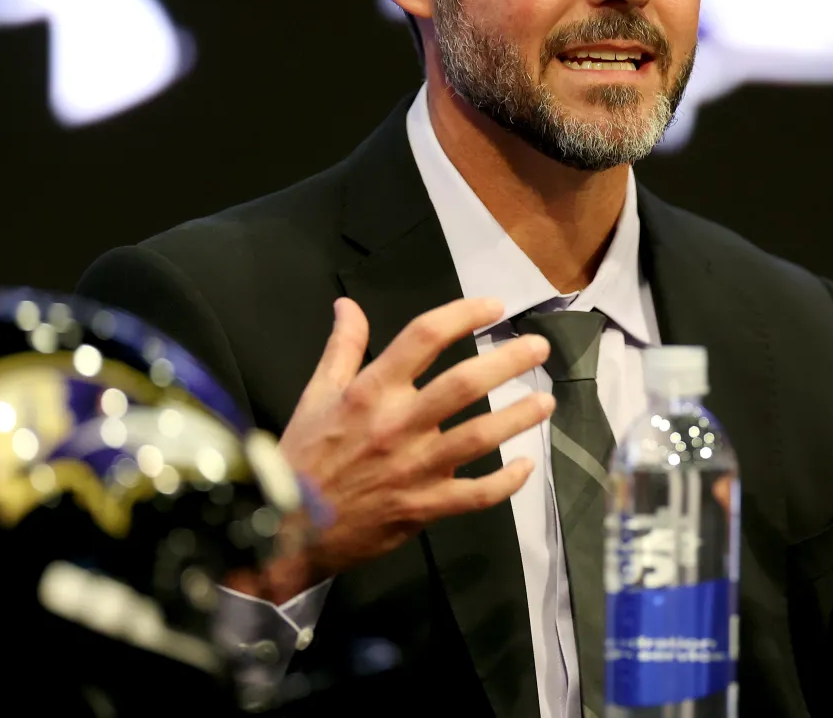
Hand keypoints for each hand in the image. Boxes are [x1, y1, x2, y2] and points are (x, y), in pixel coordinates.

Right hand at [260, 296, 552, 600]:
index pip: (424, 338)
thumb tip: (347, 305)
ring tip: (545, 403)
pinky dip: (506, 482)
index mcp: (371, 391)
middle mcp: (398, 424)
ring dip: (518, 418)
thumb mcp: (316, 394)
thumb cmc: (305, 456)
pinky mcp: (424, 506)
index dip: (463, 315)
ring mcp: (414, 468)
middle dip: (508, 361)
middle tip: (539, 349)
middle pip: (464, 384)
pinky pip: (476, 494)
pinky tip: (525, 467)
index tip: (493, 308)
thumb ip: (341, 349)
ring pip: (479, 437)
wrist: (288, 527)